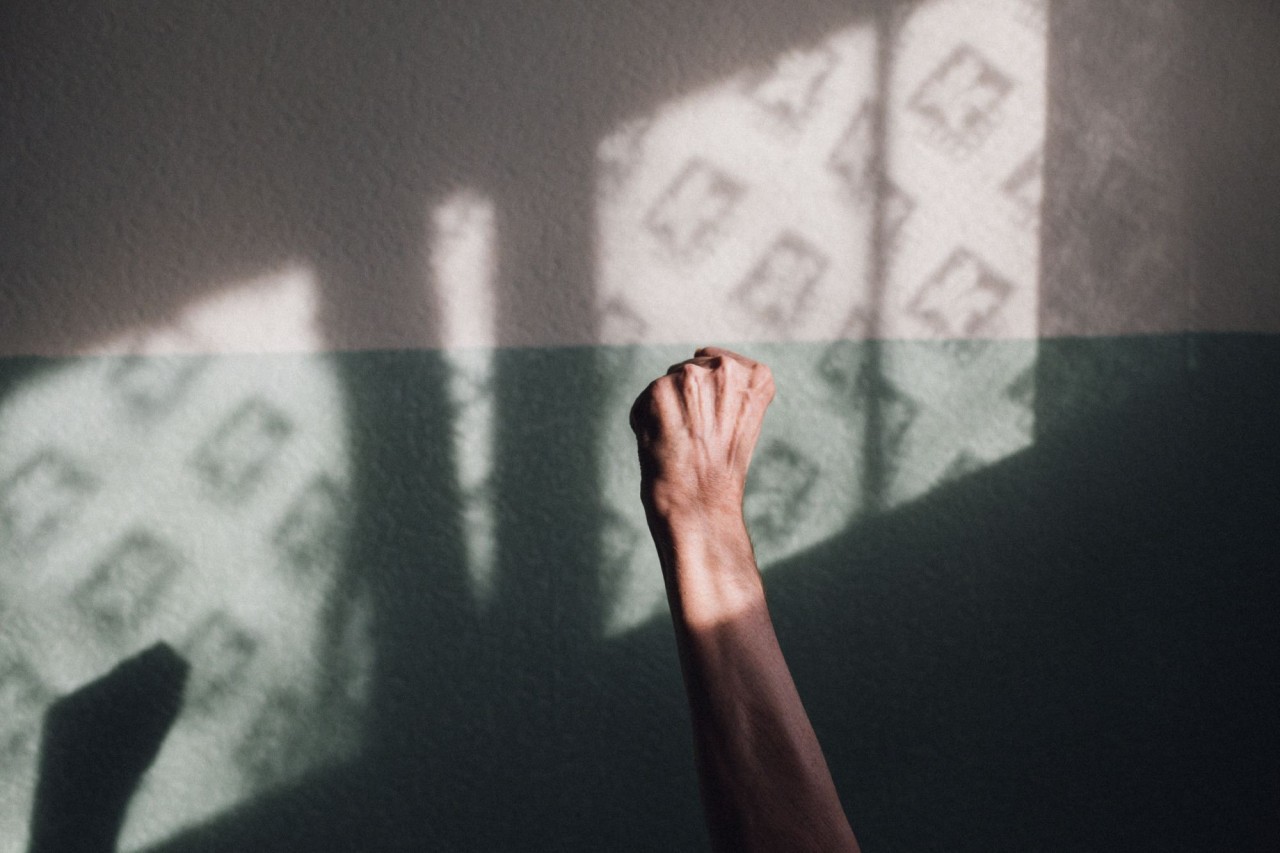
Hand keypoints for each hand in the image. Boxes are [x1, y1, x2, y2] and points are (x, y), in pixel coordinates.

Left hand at [629, 347, 774, 525]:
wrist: (700, 506)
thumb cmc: (722, 472)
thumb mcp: (743, 422)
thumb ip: (727, 388)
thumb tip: (696, 356)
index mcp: (757, 376)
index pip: (722, 364)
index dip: (712, 397)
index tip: (716, 424)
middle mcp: (726, 369)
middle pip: (691, 371)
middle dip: (687, 401)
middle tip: (697, 438)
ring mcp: (690, 376)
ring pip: (667, 386)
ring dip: (667, 412)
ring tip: (682, 443)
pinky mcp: (658, 390)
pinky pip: (644, 401)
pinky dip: (646, 422)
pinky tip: (663, 444)